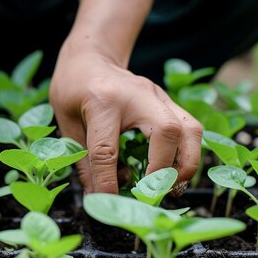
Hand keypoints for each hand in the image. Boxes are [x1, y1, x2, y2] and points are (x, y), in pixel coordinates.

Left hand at [49, 47, 202, 193]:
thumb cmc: (73, 88)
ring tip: (172, 187)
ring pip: (190, 129)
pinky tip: (175, 171)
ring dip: (186, 164)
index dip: (107, 182)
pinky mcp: (168, 100)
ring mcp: (158, 95)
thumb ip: (82, 160)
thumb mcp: (66, 123)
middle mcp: (137, 95)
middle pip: (167, 131)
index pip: (106, 150)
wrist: (91, 56)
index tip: (107, 202)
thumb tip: (97, 196)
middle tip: (154, 194)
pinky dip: (188, 153)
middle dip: (165, 170)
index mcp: (102, 100)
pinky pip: (190, 128)